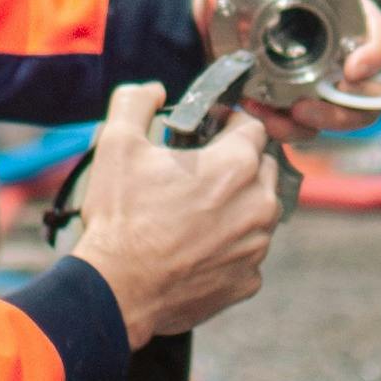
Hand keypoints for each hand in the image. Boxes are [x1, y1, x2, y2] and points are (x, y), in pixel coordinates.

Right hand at [72, 78, 283, 346]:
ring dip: (236, 207)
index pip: (253, 127)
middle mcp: (258, 205)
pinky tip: (195, 248)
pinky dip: (229, 248)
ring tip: (194, 214)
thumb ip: (136, 102)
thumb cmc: (121, 217)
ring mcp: (256, 247)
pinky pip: (248, 253)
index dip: (228, 124)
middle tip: (198, 174)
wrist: (117, 290)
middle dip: (237, 165)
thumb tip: (153, 90)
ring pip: (259, 213)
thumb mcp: (117, 144)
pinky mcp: (248, 282)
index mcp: (236, 166)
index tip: (207, 134)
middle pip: (263, 169)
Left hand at [188, 0, 380, 128]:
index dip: (374, 53)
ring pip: (341, 114)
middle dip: (342, 109)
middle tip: (304, 109)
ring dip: (313, 124)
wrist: (227, 2)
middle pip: (369, 89)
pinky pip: (307, 126)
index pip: (375, 31)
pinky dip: (287, 129)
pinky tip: (261, 118)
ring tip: (276, 119)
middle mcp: (342, 47)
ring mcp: (324, 76)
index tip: (353, 70)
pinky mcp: (301, 96)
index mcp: (341, 8)